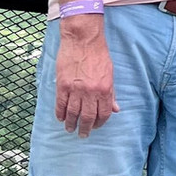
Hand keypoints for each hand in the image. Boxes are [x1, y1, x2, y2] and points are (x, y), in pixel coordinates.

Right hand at [54, 17, 118, 136]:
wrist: (83, 40)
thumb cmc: (98, 54)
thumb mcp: (110, 73)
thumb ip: (111, 92)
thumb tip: (115, 109)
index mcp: (105, 89)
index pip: (103, 113)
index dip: (100, 122)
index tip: (97, 126)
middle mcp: (90, 92)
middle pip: (87, 117)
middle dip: (85, 129)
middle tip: (83, 135)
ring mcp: (75, 89)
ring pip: (73, 113)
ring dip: (71, 124)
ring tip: (70, 129)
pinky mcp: (62, 85)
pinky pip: (60, 104)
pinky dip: (60, 114)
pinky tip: (61, 119)